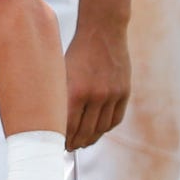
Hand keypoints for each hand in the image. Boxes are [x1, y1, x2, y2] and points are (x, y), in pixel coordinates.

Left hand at [63, 15, 129, 147]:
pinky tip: (98, 130)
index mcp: (76, 90)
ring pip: (101, 128)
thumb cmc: (77, 51)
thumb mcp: (63, 71)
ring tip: (82, 142)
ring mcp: (112, 95)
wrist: (103, 31)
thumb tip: (54, 121)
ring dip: (91, 139)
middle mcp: (95, 95)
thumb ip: (61, 96)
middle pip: (85, 131)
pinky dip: (106, 128)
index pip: (69, 127)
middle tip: (69, 148)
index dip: (63, 139)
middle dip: (75, 143)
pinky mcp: (124, 92)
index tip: (57, 145)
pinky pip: (115, 119)